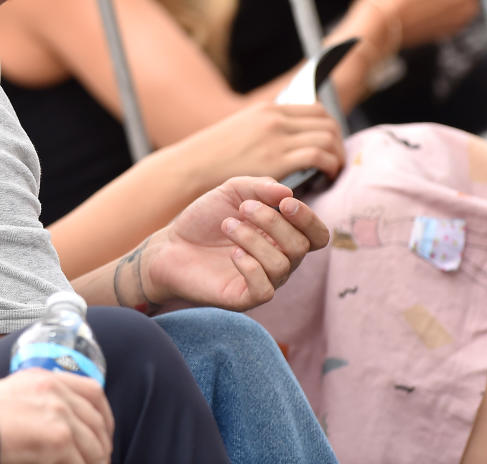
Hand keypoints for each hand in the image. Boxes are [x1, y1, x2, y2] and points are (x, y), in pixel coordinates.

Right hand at [0, 370, 113, 463]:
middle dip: (103, 444)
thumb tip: (59, 428)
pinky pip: (82, 463)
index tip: (104, 433)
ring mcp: (60, 413)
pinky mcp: (59, 438)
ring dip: (95, 463)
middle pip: (97, 420)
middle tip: (100, 460)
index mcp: (44, 377)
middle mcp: (55, 390)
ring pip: (94, 445)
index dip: (104, 415)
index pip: (93, 391)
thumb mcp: (11, 396)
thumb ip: (37, 402)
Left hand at [122, 177, 329, 311]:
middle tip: (242, 209)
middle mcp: (279, 260)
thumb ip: (260, 187)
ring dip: (253, 239)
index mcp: (282, 236)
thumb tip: (288, 193)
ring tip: (227, 226)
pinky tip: (232, 253)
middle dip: (272, 222)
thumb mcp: (232, 192)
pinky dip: (251, 266)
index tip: (284, 202)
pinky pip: (265, 289)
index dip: (308, 219)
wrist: (169, 245)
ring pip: (281, 265)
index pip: (317, 235)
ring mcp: (263, 281)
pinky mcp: (244, 299)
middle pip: (300, 246)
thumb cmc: (205, 219)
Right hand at [174, 101, 344, 184]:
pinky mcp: (276, 159)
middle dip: (338, 143)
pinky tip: (323, 180)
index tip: (329, 147)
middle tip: (335, 163)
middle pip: (327, 122)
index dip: (330, 129)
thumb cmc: (212, 157)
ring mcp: (276, 137)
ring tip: (331, 174)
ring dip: (337, 157)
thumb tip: (292, 142)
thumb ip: (266, 132)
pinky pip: (319, 156)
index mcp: (267, 109)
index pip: (316, 109)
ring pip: (328, 138)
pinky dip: (330, 167)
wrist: (190, 167)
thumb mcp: (240, 131)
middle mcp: (275, 119)